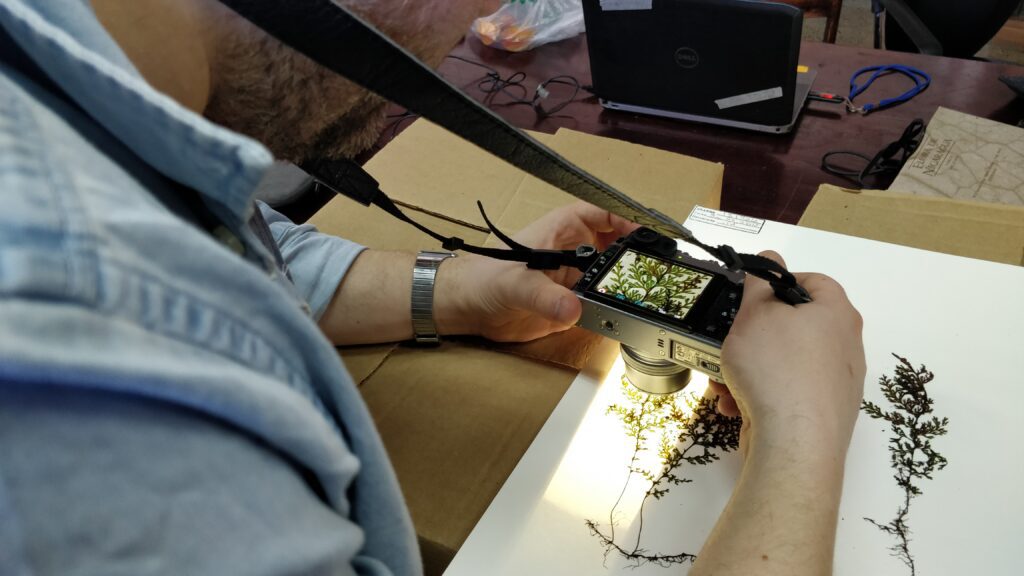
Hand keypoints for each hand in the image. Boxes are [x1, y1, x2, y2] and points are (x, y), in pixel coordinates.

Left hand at [434, 201, 638, 341]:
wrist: (469, 310)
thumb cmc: (484, 280)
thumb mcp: (515, 284)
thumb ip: (544, 297)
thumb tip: (572, 307)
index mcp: (562, 230)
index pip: (603, 215)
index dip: (627, 220)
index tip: (648, 236)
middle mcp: (575, 252)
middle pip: (617, 247)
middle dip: (637, 257)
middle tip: (660, 272)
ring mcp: (576, 278)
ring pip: (613, 276)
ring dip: (630, 285)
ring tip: (654, 297)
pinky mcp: (574, 305)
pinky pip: (602, 304)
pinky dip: (616, 311)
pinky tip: (630, 318)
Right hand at [716, 251, 865, 453]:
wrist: (794, 446)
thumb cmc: (777, 370)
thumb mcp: (754, 314)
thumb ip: (758, 283)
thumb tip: (769, 258)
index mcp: (837, 313)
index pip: (813, 281)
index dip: (778, 283)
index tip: (750, 297)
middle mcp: (845, 346)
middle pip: (793, 326)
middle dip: (753, 335)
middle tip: (729, 340)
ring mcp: (836, 384)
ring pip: (783, 363)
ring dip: (748, 368)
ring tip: (723, 379)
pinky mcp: (822, 415)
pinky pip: (785, 393)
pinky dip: (759, 394)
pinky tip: (735, 404)